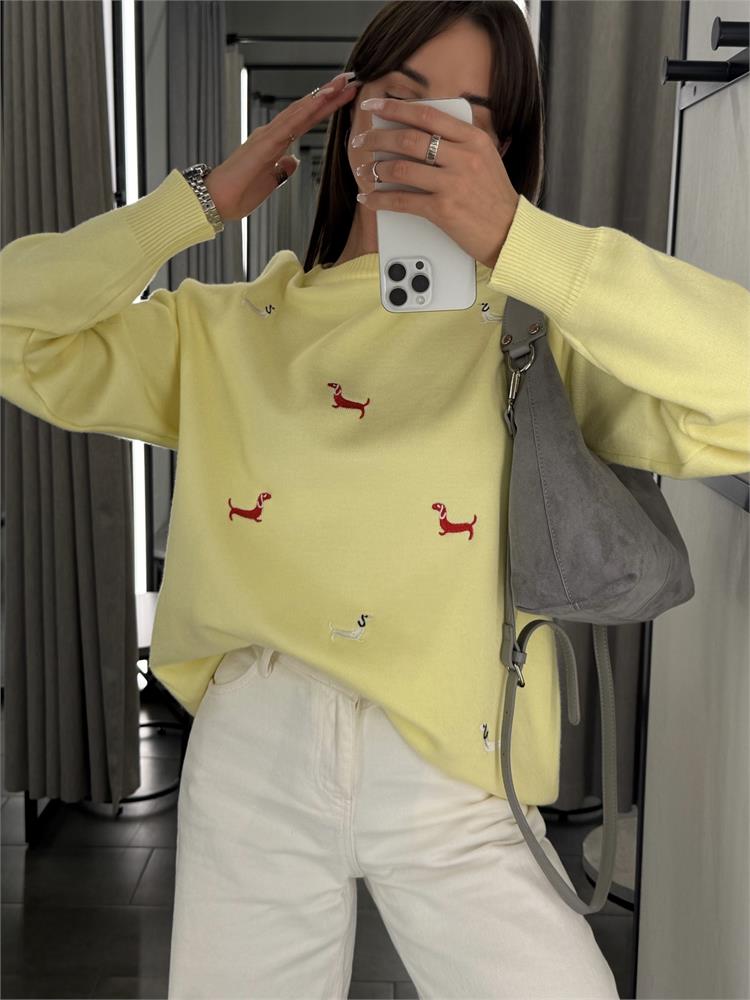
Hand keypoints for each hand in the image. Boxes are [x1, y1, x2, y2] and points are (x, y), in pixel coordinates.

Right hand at [205, 71, 360, 222]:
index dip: (324, 109)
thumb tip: (293, 161)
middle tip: (348, 80)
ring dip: (320, 97)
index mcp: (273, 144)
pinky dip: (305, 111)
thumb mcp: (270, 183)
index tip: (343, 97)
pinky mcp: (264, 145)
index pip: (304, 122)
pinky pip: (289, 124)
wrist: (217, 202)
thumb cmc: (238, 194)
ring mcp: (267, 137)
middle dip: (327, 95)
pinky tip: (319, 100)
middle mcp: (270, 135)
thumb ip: (282, 170)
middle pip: (304, 111)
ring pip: (298, 111)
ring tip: (341, 84)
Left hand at [353, 97, 519, 268]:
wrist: (510, 232)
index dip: (395, 107)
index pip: (427, 115)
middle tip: (362, 140)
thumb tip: (420, 131)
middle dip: (378, 138)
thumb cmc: (494, 198)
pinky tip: (369, 198)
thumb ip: (458, 142)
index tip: (375, 105)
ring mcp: (453, 184)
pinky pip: (403, 200)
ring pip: (402, 168)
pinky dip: (380, 200)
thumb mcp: (485, 158)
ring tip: (364, 170)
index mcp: (473, 139)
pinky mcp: (443, 210)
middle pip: (409, 139)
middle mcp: (463, 157)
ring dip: (376, 169)